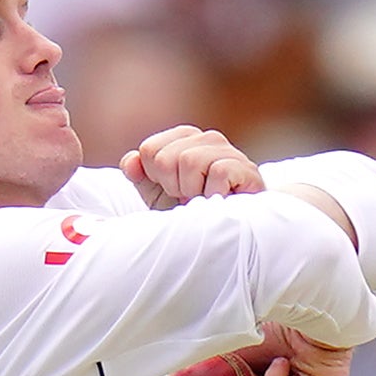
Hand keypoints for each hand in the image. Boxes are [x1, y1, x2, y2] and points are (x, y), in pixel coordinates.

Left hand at [122, 125, 265, 210]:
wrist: (226, 237)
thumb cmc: (191, 211)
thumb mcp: (157, 194)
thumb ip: (139, 174)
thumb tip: (130, 161)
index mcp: (183, 138)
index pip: (149, 150)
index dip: (155, 178)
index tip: (172, 191)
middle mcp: (206, 138)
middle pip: (166, 158)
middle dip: (173, 186)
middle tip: (189, 198)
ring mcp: (228, 150)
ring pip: (190, 161)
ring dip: (193, 191)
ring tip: (204, 199)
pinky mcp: (246, 167)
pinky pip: (218, 172)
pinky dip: (214, 193)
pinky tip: (221, 200)